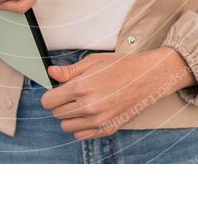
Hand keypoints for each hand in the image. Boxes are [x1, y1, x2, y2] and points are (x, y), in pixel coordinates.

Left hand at [40, 47, 195, 138]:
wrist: (148, 78)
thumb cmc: (122, 67)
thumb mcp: (93, 62)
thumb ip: (69, 71)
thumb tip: (52, 73)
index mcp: (82, 88)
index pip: (49, 101)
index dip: (50, 95)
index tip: (56, 92)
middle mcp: (89, 107)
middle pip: (57, 114)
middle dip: (61, 104)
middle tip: (72, 94)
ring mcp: (99, 121)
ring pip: (67, 127)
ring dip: (70, 116)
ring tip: (82, 103)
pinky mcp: (107, 129)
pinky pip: (81, 135)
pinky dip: (81, 126)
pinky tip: (90, 114)